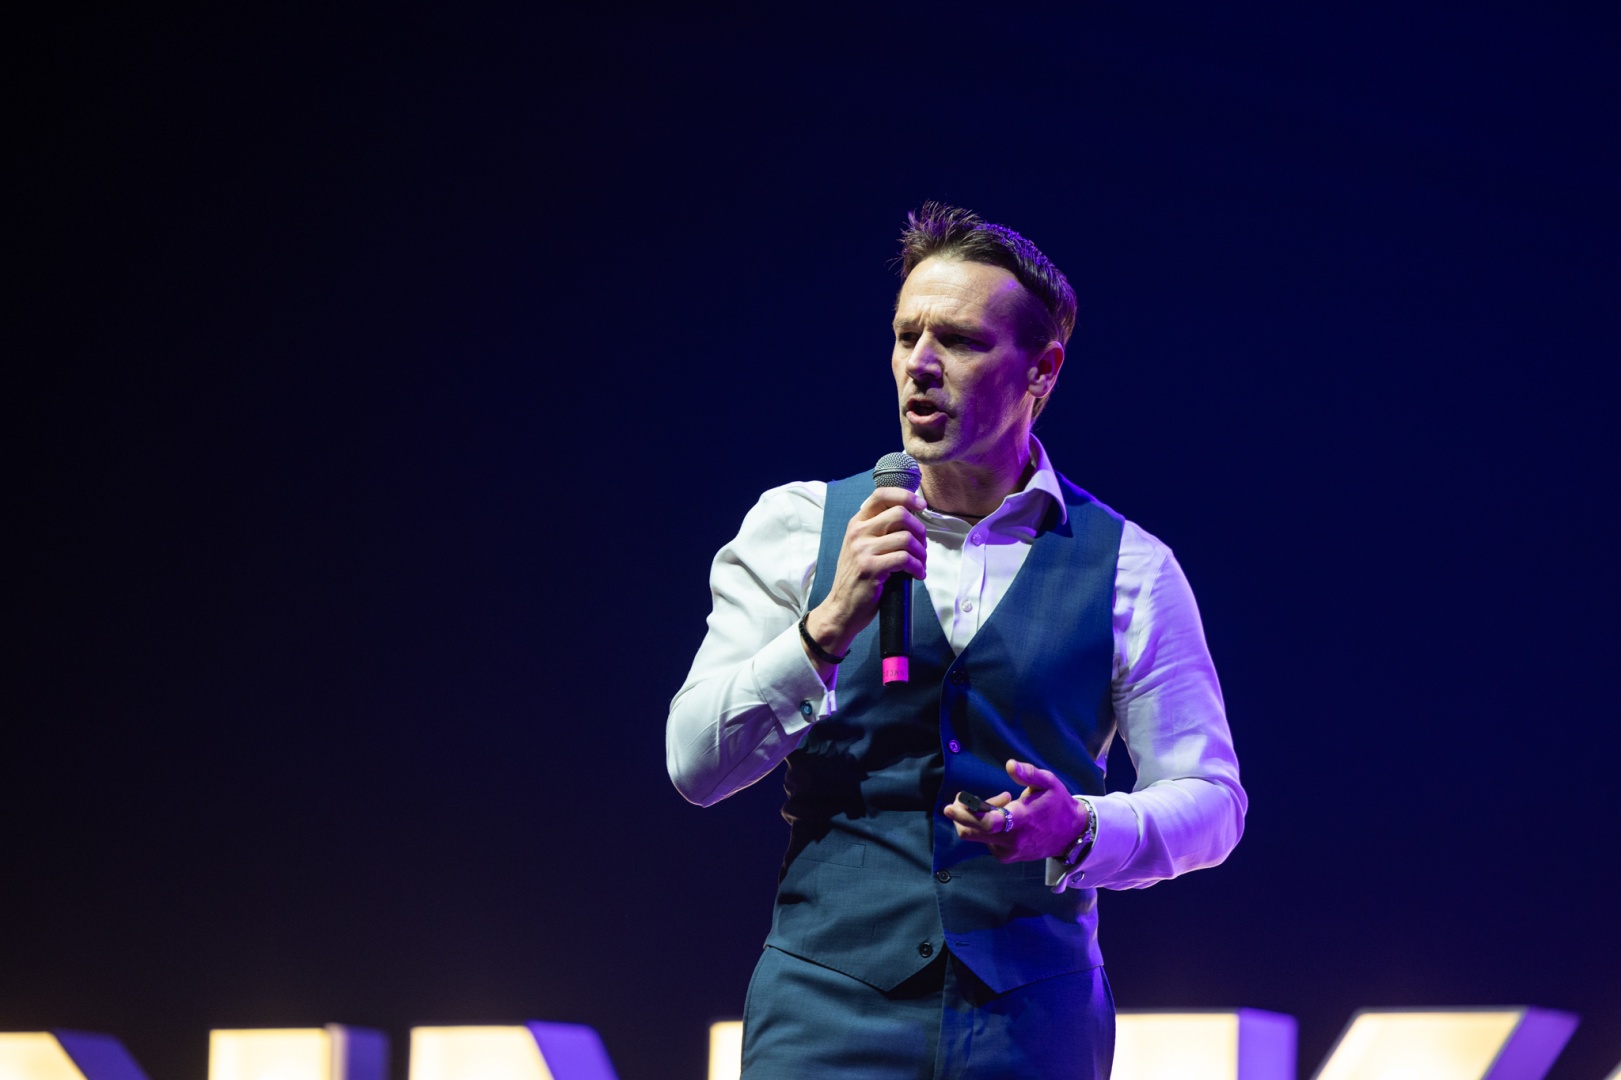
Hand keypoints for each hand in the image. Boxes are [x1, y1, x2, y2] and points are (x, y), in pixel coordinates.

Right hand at [801, 487, 926, 669]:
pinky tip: (918, 575)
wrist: (842, 608)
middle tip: (922, 547)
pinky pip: (905, 559)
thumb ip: (879, 531)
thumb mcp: (862, 547)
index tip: (921, 505)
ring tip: (921, 564)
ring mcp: (863, 550)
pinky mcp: (871, 568)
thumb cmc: (858, 578)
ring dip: (922, 553)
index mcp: (857, 523)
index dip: (905, 495)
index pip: (881, 494)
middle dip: (920, 530)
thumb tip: (912, 518)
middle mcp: (858, 532)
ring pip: (906, 538)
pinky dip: (918, 567)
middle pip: (900, 514)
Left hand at [944, 759, 1089, 862]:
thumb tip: (1009, 764)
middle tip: (960, 800)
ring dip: (979, 818)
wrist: (1071, 834)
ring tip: (1002, 801)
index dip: (967, 814)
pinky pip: (987, 841)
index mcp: (1021, 819)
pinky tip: (1004, 816)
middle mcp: (1012, 839)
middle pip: (972, 832)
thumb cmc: (1057, 804)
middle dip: (961, 815)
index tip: (952, 806)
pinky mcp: (1007, 857)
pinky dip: (988, 827)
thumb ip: (1028, 773)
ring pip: (978, 836)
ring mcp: (1009, 851)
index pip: (988, 822)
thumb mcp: (1048, 783)